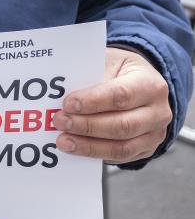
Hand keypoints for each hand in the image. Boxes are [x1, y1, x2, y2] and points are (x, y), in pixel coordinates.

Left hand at [53, 46, 171, 163]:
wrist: (142, 82)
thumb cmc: (121, 69)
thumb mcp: (109, 61)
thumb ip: (91, 75)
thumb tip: (61, 91)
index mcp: (150, 84)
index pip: (121, 95)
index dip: (93, 102)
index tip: (68, 104)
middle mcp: (158, 112)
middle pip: (122, 125)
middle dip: (87, 126)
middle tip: (60, 122)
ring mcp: (155, 134)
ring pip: (122, 147)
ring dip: (89, 145)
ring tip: (64, 140)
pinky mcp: (146, 149)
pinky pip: (120, 157)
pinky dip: (96, 154)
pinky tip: (77, 148)